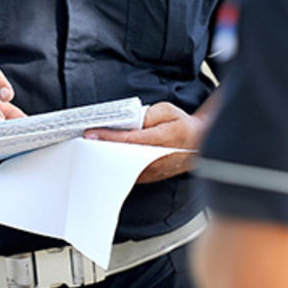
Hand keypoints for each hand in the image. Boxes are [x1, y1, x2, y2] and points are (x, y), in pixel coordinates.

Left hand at [84, 102, 206, 182]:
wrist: (200, 143)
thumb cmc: (183, 126)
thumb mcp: (166, 110)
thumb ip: (147, 114)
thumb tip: (130, 121)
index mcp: (161, 139)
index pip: (128, 139)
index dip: (108, 137)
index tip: (91, 134)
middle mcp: (156, 158)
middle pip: (122, 157)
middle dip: (104, 148)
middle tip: (88, 141)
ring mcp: (153, 171)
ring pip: (124, 167)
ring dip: (109, 157)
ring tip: (96, 147)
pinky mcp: (150, 177)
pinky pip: (129, 171)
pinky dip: (118, 163)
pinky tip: (109, 155)